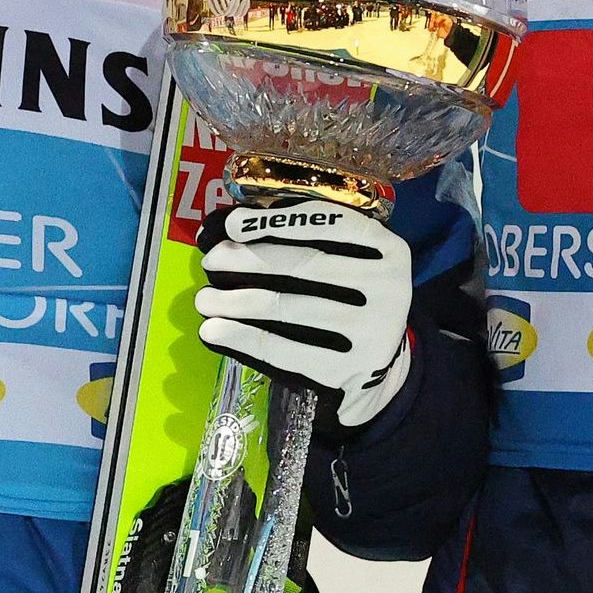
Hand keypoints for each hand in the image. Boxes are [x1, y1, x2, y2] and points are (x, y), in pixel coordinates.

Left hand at [192, 200, 413, 427]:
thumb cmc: (351, 302)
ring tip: (204, 299)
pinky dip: (243, 338)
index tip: (233, 224)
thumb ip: (311, 242)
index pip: (330, 223)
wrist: (381, 372)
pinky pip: (284, 349)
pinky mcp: (348, 369)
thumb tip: (234, 227)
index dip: (278, 220)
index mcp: (388, 250)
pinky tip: (215, 331)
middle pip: (304, 264)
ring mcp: (370, 331)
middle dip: (249, 260)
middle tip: (212, 261)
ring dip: (236, 301)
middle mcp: (386, 287)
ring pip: (288, 306)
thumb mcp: (351, 264)